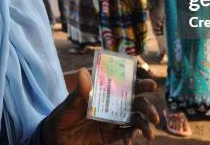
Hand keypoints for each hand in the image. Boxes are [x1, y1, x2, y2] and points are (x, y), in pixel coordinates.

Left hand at [41, 68, 158, 144]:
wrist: (55, 138)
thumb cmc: (62, 115)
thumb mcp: (70, 103)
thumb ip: (79, 90)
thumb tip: (83, 71)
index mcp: (105, 91)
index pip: (125, 83)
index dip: (139, 82)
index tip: (151, 84)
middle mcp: (112, 104)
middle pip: (134, 102)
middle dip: (146, 107)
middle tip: (154, 115)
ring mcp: (112, 120)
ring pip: (134, 119)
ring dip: (144, 124)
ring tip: (150, 133)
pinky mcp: (109, 136)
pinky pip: (124, 135)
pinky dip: (130, 137)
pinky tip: (130, 141)